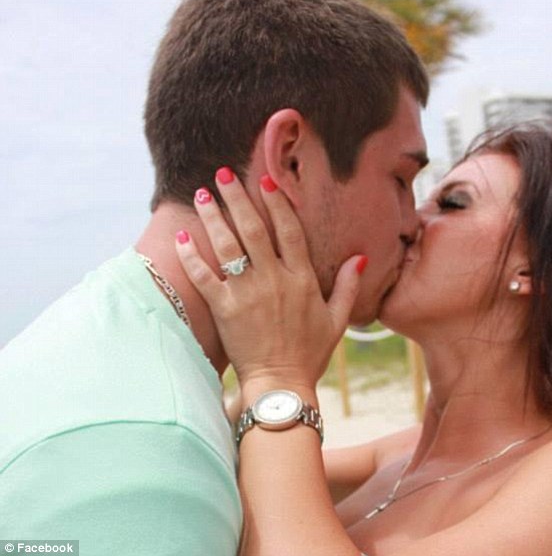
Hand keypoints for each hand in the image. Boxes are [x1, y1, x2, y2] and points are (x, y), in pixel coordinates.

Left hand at [175, 169, 366, 391]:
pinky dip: (191, 256)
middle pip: (254, 229)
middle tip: (223, 174)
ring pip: (228, 247)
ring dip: (213, 218)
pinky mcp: (224, 310)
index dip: (278, 204)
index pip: (290, 231)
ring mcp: (247, 294)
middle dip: (238, 199)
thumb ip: (348, 286)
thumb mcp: (337, 320)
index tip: (266, 181)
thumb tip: (359, 257)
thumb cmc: (310, 354)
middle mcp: (274, 280)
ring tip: (201, 194)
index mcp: (301, 279)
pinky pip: (204, 277)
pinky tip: (182, 236)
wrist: (280, 387)